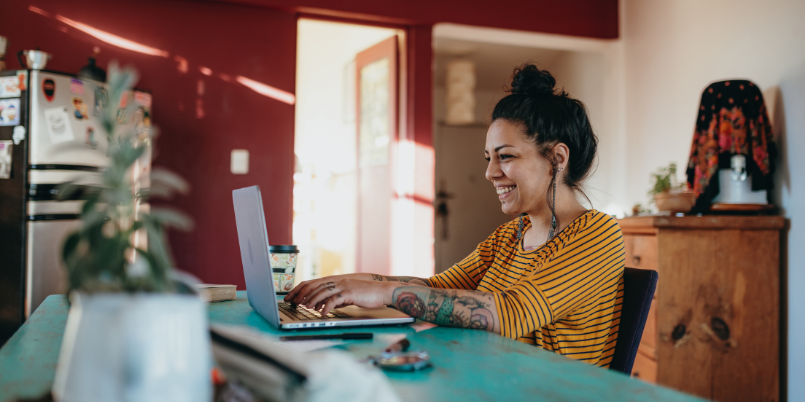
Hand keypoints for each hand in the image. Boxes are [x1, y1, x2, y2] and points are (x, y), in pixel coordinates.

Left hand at [284, 276, 398, 315]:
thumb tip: (322, 306)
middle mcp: (337, 281)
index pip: (312, 282)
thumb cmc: (366, 294)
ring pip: (322, 292)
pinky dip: (326, 307)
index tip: (291, 296)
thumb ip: (335, 298)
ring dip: (312, 300)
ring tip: (306, 308)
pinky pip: (334, 300)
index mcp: (335, 280)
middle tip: (293, 303)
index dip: (300, 289)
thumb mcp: (347, 295)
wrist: (382, 291)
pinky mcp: (349, 292)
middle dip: (302, 294)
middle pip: (314, 285)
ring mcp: (343, 286)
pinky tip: (323, 313)